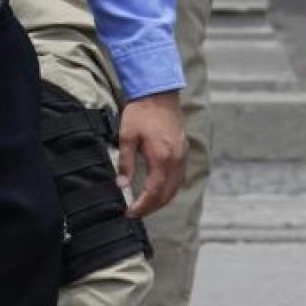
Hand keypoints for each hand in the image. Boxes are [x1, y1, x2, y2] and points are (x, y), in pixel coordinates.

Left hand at [117, 90, 186, 218]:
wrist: (158, 93)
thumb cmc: (141, 112)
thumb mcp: (127, 137)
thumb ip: (125, 163)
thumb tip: (122, 185)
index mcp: (162, 158)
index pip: (154, 193)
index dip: (143, 206)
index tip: (131, 212)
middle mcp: (176, 160)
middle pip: (167, 194)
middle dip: (152, 207)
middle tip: (136, 212)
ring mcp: (182, 155)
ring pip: (175, 187)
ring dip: (162, 199)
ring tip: (146, 204)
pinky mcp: (183, 150)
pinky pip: (179, 177)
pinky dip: (170, 188)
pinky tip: (159, 188)